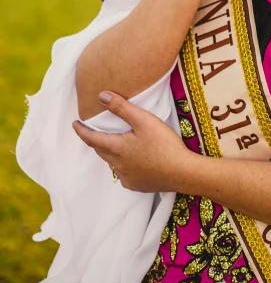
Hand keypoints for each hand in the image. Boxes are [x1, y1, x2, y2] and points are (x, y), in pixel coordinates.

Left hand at [72, 91, 196, 192]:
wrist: (182, 172)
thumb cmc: (164, 144)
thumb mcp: (144, 120)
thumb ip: (121, 108)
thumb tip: (101, 96)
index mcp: (116, 148)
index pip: (92, 138)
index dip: (81, 131)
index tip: (74, 124)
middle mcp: (117, 165)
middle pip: (101, 151)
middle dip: (96, 141)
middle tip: (94, 131)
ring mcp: (127, 178)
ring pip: (112, 163)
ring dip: (110, 153)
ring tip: (115, 144)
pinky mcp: (137, 185)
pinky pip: (123, 174)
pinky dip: (123, 165)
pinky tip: (132, 162)